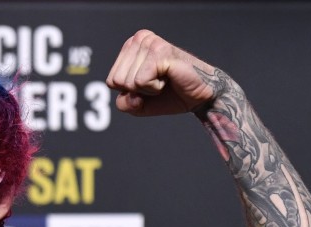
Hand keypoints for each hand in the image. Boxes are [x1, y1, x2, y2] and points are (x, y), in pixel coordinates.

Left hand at [106, 30, 220, 115]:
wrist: (199, 96)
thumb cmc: (169, 95)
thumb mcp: (138, 104)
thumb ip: (124, 103)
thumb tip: (130, 95)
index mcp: (131, 46)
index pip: (111, 81)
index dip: (130, 92)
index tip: (149, 84)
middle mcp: (139, 39)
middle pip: (117, 82)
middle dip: (137, 91)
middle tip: (158, 82)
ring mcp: (150, 43)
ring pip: (127, 82)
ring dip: (147, 89)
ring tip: (164, 80)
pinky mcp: (160, 52)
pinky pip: (140, 82)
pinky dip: (154, 88)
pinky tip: (168, 78)